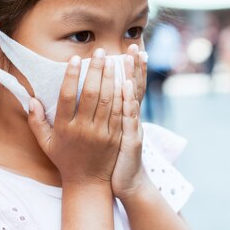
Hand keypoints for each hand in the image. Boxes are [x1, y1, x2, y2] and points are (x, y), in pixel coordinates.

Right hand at [27, 49, 122, 185]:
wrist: (88, 182)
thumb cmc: (64, 159)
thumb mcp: (45, 142)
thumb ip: (36, 121)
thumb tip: (30, 99)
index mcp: (64, 128)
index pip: (67, 97)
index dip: (71, 76)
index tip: (75, 59)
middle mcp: (83, 129)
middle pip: (91, 94)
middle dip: (96, 70)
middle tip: (99, 51)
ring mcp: (101, 133)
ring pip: (108, 100)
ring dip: (111, 77)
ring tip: (113, 59)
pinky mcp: (116, 136)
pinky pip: (120, 112)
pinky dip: (123, 94)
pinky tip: (124, 79)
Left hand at [111, 55, 150, 200]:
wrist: (125, 184)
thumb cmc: (112, 159)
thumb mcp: (109, 135)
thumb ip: (103, 115)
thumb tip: (96, 99)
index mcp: (124, 115)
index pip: (128, 86)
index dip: (130, 68)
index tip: (128, 49)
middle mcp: (131, 118)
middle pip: (134, 87)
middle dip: (134, 66)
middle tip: (134, 45)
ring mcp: (132, 128)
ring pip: (134, 98)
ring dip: (133, 76)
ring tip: (132, 57)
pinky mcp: (130, 139)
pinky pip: (129, 117)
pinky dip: (129, 100)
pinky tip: (126, 86)